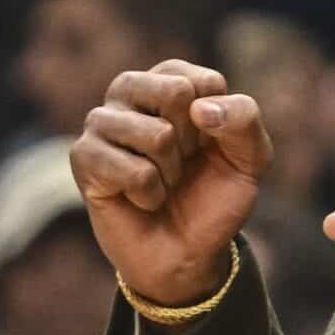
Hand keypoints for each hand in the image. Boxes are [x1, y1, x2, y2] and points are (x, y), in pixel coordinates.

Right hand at [71, 61, 271, 307]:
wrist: (186, 254)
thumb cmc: (213, 198)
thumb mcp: (250, 159)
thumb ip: (244, 119)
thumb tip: (199, 109)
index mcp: (169, 80)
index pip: (205, 82)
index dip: (218, 125)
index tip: (206, 147)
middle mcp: (130, 92)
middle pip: (175, 91)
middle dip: (193, 141)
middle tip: (181, 162)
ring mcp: (102, 122)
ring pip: (156, 134)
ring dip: (171, 172)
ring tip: (161, 182)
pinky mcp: (84, 156)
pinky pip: (134, 170)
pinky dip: (150, 194)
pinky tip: (141, 199)